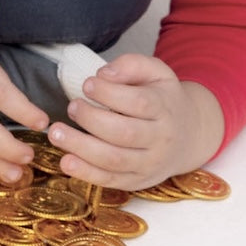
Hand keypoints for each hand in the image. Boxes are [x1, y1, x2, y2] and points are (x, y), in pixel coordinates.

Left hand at [46, 53, 223, 188]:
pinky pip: (110, 180)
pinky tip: (65, 161)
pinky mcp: (137, 181)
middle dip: (91, 120)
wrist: (189, 136)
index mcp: (165, 109)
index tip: (86, 84)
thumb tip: (104, 74)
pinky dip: (85, 173)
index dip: (109, 94)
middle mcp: (160, 139)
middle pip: (124, 133)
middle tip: (71, 107)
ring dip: (81, 148)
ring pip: (114, 160)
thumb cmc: (163, 100)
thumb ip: (132, 65)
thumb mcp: (157, 73)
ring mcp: (149, 163)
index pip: (139, 103)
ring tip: (56, 133)